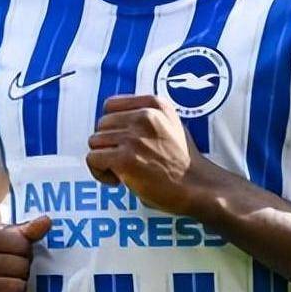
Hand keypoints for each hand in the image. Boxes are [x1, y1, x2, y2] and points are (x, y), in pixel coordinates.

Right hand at [0, 215, 51, 291]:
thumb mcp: (2, 240)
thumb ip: (25, 232)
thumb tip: (46, 221)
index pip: (21, 243)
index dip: (25, 250)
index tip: (16, 253)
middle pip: (20, 266)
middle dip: (23, 270)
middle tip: (14, 272)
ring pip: (17, 288)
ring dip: (19, 289)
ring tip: (9, 285)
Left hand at [85, 94, 208, 214]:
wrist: (197, 187)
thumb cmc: (182, 160)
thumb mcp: (171, 123)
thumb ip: (146, 115)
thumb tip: (115, 117)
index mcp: (155, 104)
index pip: (110, 105)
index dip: (112, 125)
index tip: (123, 141)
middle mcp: (144, 116)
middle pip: (101, 124)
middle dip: (108, 144)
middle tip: (125, 161)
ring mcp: (134, 137)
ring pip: (94, 141)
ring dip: (104, 159)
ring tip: (122, 171)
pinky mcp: (125, 159)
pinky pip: (93, 159)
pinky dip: (100, 172)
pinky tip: (117, 180)